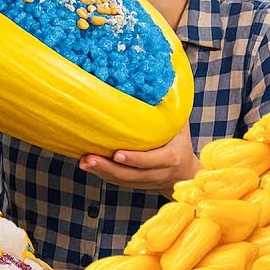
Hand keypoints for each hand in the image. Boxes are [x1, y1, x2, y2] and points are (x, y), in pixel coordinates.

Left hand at [79, 123, 201, 196]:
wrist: (185, 172)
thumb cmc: (180, 142)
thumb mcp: (180, 127)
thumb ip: (171, 111)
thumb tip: (160, 85)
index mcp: (171, 158)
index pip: (151, 161)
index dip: (134, 159)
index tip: (117, 154)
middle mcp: (158, 173)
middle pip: (132, 175)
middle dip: (109, 168)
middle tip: (89, 158)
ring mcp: (146, 181)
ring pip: (122, 180)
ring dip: (101, 172)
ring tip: (84, 162)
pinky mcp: (136, 184)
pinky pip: (118, 182)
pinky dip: (103, 175)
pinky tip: (88, 166)